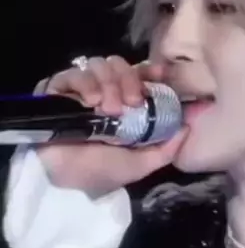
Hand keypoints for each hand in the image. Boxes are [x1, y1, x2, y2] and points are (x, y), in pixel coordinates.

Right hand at [33, 56, 188, 196]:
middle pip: (118, 64)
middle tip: (131, 102)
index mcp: (122, 104)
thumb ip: (166, 148)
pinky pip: (71, 73)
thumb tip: (187, 128)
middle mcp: (101, 92)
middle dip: (128, 79)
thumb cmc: (103, 172)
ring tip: (108, 109)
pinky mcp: (55, 91)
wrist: (69, 183)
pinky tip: (89, 102)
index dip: (148, 70)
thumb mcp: (142, 163)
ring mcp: (78, 90)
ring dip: (108, 83)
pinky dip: (85, 83)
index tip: (160, 75)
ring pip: (97, 65)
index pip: (136, 74)